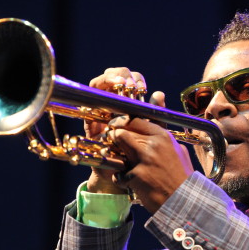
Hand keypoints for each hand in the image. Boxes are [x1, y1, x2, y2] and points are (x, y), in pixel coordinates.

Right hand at [85, 68, 146, 193]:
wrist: (125, 174)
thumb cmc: (140, 153)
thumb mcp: (151, 133)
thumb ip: (155, 114)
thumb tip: (159, 93)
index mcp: (130, 103)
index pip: (130, 80)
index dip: (135, 78)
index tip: (141, 86)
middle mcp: (114, 103)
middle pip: (112, 77)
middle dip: (120, 75)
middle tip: (129, 85)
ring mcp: (101, 111)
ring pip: (97, 85)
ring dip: (107, 81)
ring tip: (118, 85)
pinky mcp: (90, 122)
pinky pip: (88, 105)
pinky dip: (96, 101)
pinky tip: (107, 103)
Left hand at [109, 117, 194, 212]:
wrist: (184, 200)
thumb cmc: (183, 179)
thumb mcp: (180, 153)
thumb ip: (166, 142)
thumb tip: (157, 135)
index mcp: (164, 137)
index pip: (136, 121)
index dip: (123, 123)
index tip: (118, 127)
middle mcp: (153, 145)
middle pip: (123, 131)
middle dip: (115, 137)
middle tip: (114, 143)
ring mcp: (143, 160)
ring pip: (117, 145)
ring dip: (115, 153)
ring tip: (121, 162)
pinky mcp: (135, 176)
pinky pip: (118, 173)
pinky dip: (121, 179)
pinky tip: (129, 183)